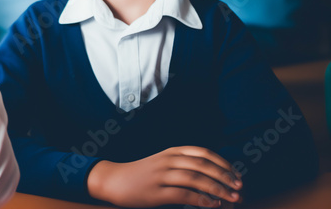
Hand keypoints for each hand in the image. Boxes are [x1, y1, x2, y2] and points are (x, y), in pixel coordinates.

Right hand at [87, 146, 242, 207]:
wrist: (114, 180)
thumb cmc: (142, 174)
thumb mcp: (163, 162)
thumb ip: (183, 165)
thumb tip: (213, 176)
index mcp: (171, 152)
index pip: (203, 153)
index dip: (223, 163)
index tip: (237, 175)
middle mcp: (167, 160)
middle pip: (203, 165)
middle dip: (225, 177)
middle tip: (240, 188)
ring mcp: (161, 175)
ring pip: (195, 178)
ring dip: (217, 189)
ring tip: (232, 198)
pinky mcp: (156, 192)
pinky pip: (184, 194)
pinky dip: (201, 200)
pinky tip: (212, 204)